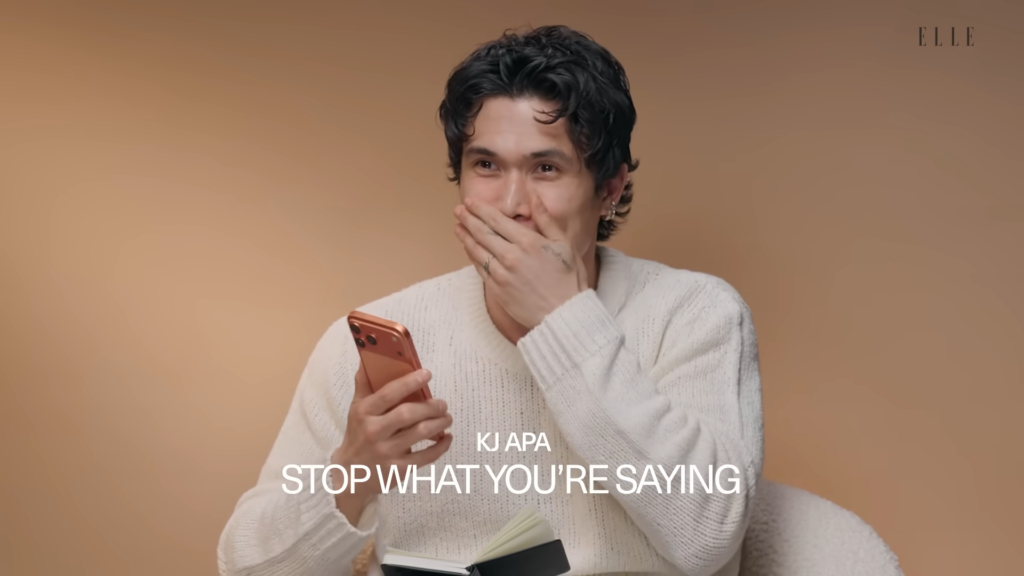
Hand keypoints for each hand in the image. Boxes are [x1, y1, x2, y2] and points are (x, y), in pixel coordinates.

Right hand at [330, 364, 452, 522]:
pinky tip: (447, 438)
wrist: (350, 476)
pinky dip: (441, 446)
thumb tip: (367, 358)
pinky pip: (426, 456)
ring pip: (420, 433)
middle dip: (430, 406)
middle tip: (442, 404)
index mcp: (364, 413)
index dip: (409, 382)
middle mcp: (374, 432)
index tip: (427, 374)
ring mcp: (386, 452)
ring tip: (446, 418)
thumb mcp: (356, 409)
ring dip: (439, 423)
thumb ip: (365, 384)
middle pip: (408, 414)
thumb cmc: (358, 436)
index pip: (388, 394)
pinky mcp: (398, 470)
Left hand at [453, 196, 587, 329]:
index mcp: (528, 242)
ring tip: (458, 226)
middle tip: (459, 210)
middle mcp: (511, 256)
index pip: (497, 220)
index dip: (481, 209)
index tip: (471, 201)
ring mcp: (501, 274)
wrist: (563, 314)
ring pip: (477, 250)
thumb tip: (534, 199)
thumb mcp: (564, 244)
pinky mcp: (497, 289)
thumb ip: (546, 220)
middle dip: (468, 219)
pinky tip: (469, 248)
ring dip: (465, 236)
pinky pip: (480, 268)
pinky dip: (472, 255)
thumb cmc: (568, 279)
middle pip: (482, 233)